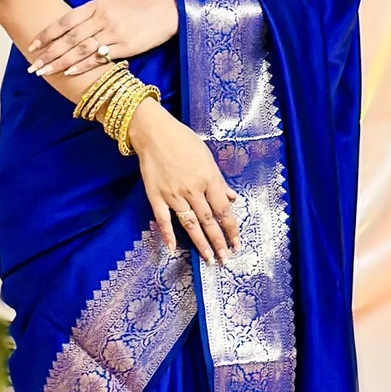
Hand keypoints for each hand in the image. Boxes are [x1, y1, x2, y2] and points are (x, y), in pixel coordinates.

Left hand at [27, 0, 177, 76]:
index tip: (32, 46)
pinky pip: (99, 58)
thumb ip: (88, 16)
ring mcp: (113, 32)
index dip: (47, 34)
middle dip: (48, 53)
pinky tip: (69, 73)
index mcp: (95, 5)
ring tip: (45, 72)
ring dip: (60, 62)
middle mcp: (102, 18)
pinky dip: (83, 66)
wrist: (166, 11)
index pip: (64, 21)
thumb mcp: (109, 5)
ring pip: (81, 49)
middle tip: (33, 66)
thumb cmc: (136, 9)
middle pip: (69, 38)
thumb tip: (66, 31)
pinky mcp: (126, 46)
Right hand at [126, 100, 240, 266]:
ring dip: (200, 243)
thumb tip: (233, 198)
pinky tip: (173, 248)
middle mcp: (193, 189)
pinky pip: (163, 218)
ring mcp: (173, 194)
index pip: (224, 210)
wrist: (154, 132)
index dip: (231, 229)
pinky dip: (168, 234)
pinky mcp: (156, 195)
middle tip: (226, 259)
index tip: (237, 243)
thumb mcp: (207, 157)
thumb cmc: (183, 140)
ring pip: (190, 223)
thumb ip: (219, 181)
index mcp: (208, 179)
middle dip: (219, 241)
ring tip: (209, 259)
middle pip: (209, 220)